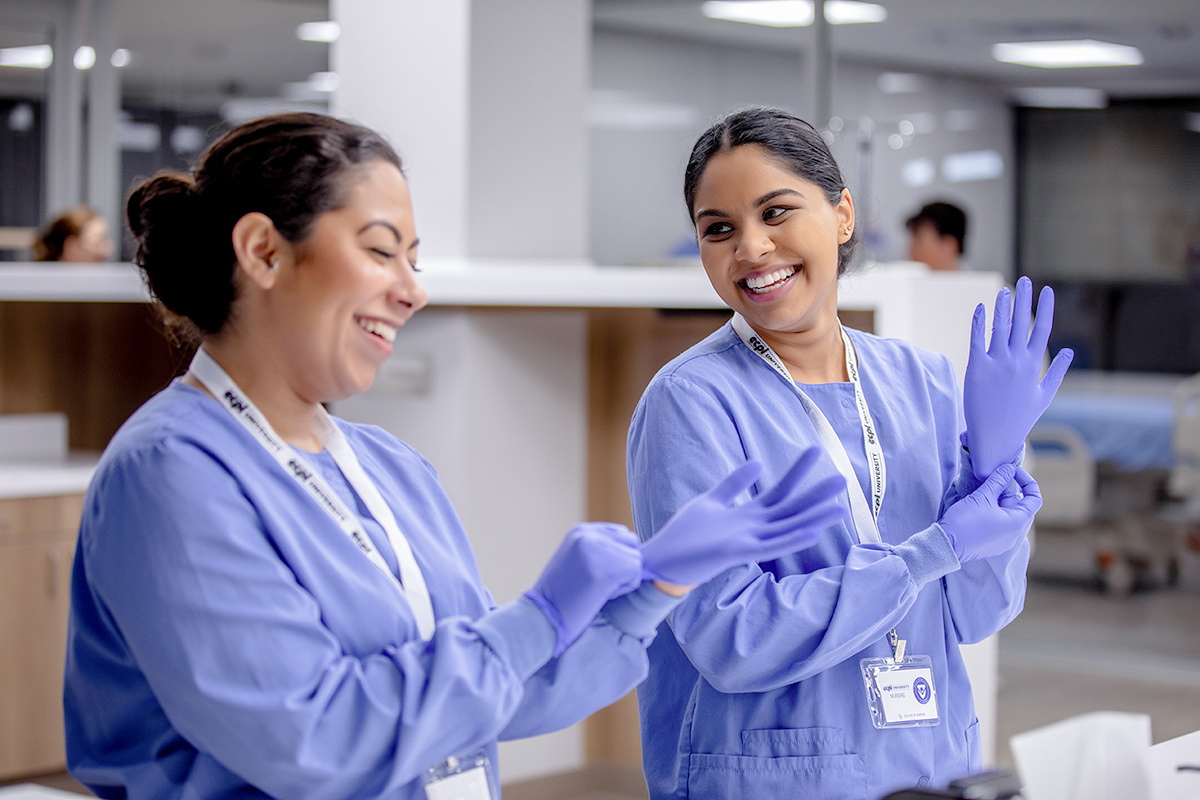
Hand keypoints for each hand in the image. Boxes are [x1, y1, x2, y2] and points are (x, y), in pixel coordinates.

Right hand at [524, 522, 642, 655]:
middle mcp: (588, 534)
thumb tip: (634, 553)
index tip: (596, 574)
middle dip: (624, 565)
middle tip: (598, 583)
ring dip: (623, 580)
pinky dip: (623, 589)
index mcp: (580, 531)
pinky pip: (635, 574)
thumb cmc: (559, 596)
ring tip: (596, 590)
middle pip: (632, 543)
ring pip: (635, 559)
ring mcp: (597, 550)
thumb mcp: (576, 560)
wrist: (541, 617)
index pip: (621, 534)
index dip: (617, 557)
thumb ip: (599, 550)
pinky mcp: (606, 568)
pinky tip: (600, 595)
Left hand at [640, 448, 847, 585]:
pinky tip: (811, 534)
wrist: (662, 559)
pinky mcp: (736, 554)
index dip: (797, 471)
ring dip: (812, 520)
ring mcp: (748, 542)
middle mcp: (754, 529)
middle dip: (815, 495)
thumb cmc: (687, 534)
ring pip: (787, 529)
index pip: (780, 491)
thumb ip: (734, 484)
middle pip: (791, 509)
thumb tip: (758, 462)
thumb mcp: (712, 502)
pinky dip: (790, 541)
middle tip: (843, 479)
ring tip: (838, 509)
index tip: (815, 449)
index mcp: (748, 516)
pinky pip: (769, 548)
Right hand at [940, 463, 1041, 561]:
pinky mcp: (991, 545)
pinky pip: (997, 524)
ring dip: (995, 501)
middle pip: (1017, 505)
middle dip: (1004, 491)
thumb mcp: (983, 496)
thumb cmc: (966, 522)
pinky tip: (975, 508)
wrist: (946, 545)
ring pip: (1006, 514)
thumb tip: (1009, 469)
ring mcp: (1003, 542)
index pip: (1034, 498)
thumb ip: (998, 480)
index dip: (1026, 481)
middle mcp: (1015, 535)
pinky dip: (990, 513)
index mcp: (1017, 522)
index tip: (1012, 472)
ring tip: (979, 495)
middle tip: (988, 482)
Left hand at [964, 277, 1073, 480]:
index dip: (1045, 308)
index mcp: (1033, 365)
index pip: (1041, 329)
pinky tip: (981, 307)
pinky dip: (979, 322)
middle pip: (1021, 322)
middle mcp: (1016, 360)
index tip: (1046, 291)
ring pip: (999, 327)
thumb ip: (1057, 371)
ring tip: (1004, 289)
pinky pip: (977, 339)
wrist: (994, 438)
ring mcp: (996, 363)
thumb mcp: (1044, 395)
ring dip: (1002, 306)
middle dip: (1023, 299)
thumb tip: (1067, 351)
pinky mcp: (976, 368)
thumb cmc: (1020, 418)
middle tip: (1024, 280)